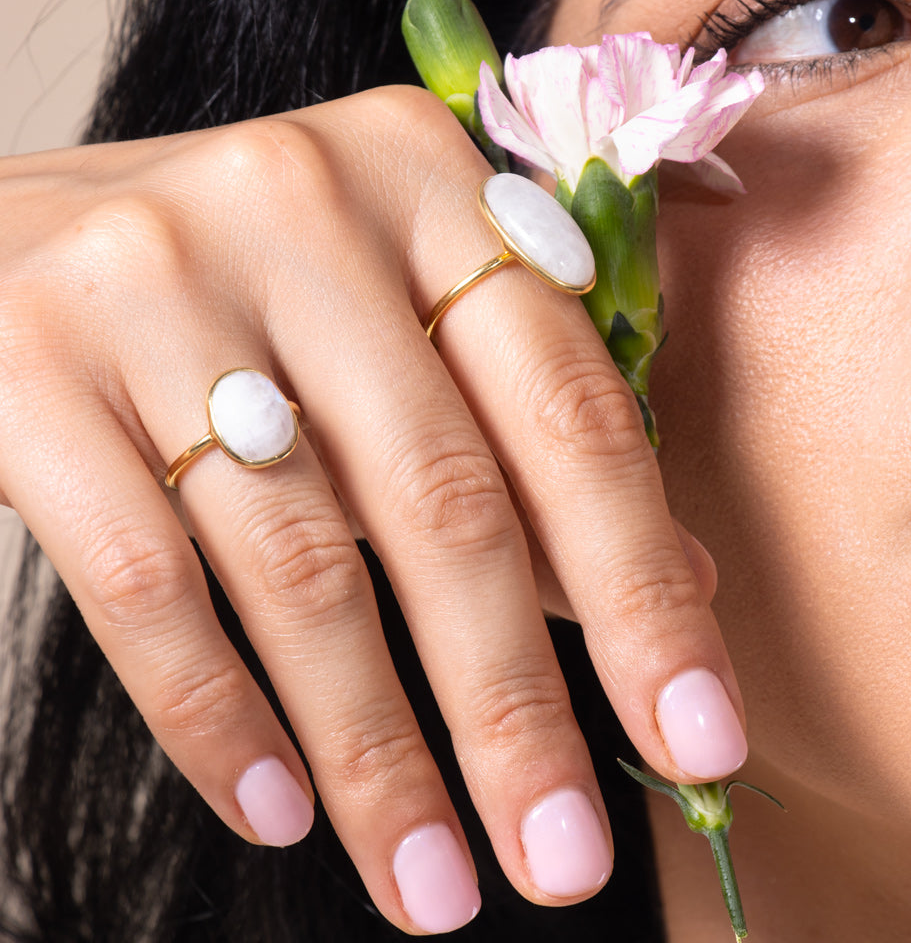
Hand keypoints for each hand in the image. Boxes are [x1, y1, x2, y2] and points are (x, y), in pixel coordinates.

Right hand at [0, 85, 745, 933]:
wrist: (18, 234)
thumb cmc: (251, 294)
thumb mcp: (402, 332)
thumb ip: (530, 440)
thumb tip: (685, 585)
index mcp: (427, 181)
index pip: (573, 413)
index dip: (646, 593)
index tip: (699, 746)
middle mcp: (301, 202)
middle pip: (447, 503)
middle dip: (515, 709)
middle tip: (565, 861)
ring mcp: (155, 275)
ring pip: (303, 564)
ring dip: (379, 756)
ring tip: (435, 887)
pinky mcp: (27, 360)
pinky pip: (146, 578)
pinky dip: (220, 718)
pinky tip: (279, 813)